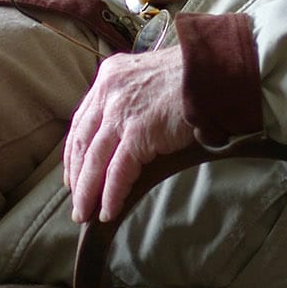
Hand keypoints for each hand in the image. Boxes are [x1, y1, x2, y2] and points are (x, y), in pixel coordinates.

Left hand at [64, 46, 193, 225]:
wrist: (214, 73)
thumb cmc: (192, 75)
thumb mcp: (150, 75)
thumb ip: (133, 95)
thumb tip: (128, 127)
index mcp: (110, 75)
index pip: (82, 120)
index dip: (74, 151)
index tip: (71, 174)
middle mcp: (108, 91)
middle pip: (83, 141)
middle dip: (77, 176)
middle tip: (76, 202)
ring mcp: (121, 112)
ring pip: (95, 159)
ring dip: (87, 191)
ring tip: (84, 215)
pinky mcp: (138, 132)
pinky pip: (118, 170)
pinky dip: (112, 194)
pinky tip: (108, 211)